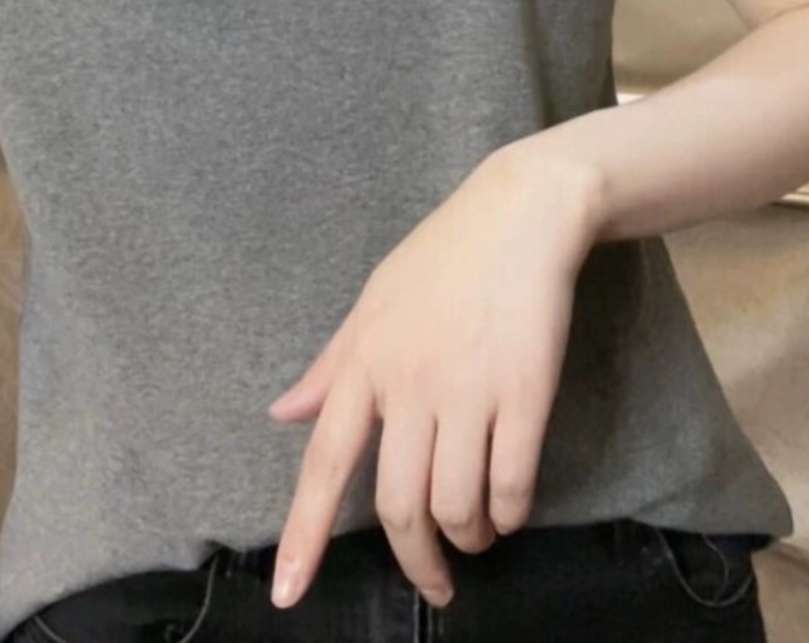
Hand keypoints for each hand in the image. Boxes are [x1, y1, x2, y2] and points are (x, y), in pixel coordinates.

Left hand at [264, 149, 600, 609]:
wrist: (519, 214)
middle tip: (435, 583)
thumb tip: (282, 414)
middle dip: (416, 561)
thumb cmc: (441, 259)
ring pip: (456, 505)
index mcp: (363, 363)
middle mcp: (409, 384)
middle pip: (398, 505)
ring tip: (474, 537)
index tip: (287, 594)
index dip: (304, 534)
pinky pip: (512, 484)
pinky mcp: (527, 393)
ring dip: (467, 539)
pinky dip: (509, 513)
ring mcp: (469, 389)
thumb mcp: (371, 304)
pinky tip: (508, 510)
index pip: (323, 463)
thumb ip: (330, 367)